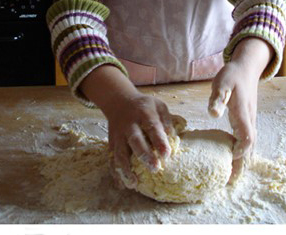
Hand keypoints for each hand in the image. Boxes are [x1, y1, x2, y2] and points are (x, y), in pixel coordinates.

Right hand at [79, 65, 181, 188]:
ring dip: (125, 168)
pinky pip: (112, 158)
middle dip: (143, 155)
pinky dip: (115, 172)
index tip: (166, 155)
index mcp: (143, 114)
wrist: (118, 101)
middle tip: (154, 169)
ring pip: (120, 152)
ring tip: (134, 183)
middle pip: (134, 140)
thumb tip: (173, 136)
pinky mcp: (112, 143)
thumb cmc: (143, 106)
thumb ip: (166, 120)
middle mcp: (129, 125)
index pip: (152, 127)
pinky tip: (121, 184)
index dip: (159, 141)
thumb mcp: (158, 105)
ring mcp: (118, 134)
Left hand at [208, 37, 271, 181]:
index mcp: (243, 115)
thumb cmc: (232, 76)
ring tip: (232, 176)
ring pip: (250, 145)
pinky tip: (232, 158)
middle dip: (242, 165)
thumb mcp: (222, 83)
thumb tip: (213, 113)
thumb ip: (218, 98)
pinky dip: (242, 152)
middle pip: (250, 148)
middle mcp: (249, 121)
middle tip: (231, 182)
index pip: (246, 138)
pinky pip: (247, 140)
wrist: (245, 68)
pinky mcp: (246, 120)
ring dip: (243, 161)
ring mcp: (249, 121)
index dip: (240, 151)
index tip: (229, 160)